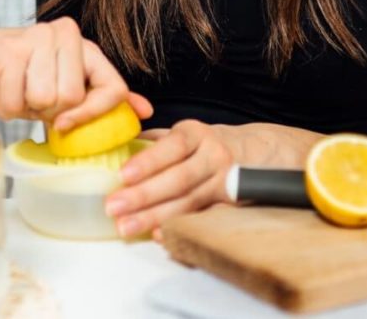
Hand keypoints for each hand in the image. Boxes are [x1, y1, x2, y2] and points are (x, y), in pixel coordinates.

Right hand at [0, 17, 152, 127]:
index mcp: (84, 44)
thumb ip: (101, 95)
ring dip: (24, 108)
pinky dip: (4, 107)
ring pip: (44, 101)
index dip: (93, 115)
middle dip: (47, 111)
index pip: (113, 88)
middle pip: (73, 99)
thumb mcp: (64, 84)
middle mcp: (64, 33)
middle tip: (31, 96)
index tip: (68, 124)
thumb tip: (144, 111)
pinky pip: (15, 102)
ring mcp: (35, 37)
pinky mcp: (7, 51)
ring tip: (15, 90)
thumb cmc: (20, 75)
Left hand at [104, 119, 233, 239]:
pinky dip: (179, 227)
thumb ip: (154, 141)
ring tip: (126, 226)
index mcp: (197, 133)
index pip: (173, 146)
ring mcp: (225, 183)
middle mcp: (214, 156)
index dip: (149, 162)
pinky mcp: (231, 206)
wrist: (253, 152)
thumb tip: (116, 145)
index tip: (123, 175)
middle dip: (144, 196)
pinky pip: (202, 219)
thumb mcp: (184, 132)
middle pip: (179, 179)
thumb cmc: (205, 144)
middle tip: (113, 207)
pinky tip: (157, 234)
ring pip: (188, 202)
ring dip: (154, 216)